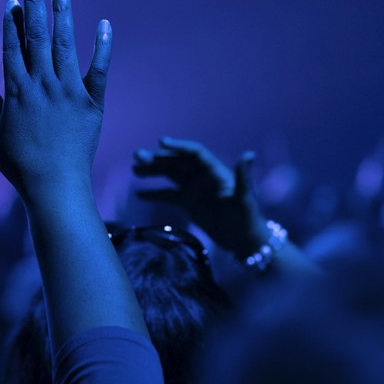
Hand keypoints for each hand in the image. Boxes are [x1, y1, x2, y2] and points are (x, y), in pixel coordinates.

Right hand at [0, 0, 111, 207]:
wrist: (55, 186)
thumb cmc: (21, 168)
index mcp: (16, 92)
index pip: (12, 48)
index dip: (11, 23)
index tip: (12, 2)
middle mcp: (42, 85)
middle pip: (36, 36)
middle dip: (34, 4)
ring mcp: (68, 92)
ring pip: (64, 44)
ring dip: (62, 14)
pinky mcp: (92, 103)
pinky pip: (99, 69)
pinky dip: (102, 45)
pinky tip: (104, 23)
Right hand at [132, 137, 269, 258]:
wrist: (245, 241)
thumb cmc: (249, 218)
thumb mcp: (245, 198)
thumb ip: (244, 176)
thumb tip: (249, 154)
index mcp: (216, 171)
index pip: (194, 153)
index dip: (178, 146)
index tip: (161, 142)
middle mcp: (203, 177)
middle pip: (177, 162)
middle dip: (158, 158)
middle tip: (138, 156)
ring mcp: (194, 189)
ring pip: (170, 175)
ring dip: (153, 171)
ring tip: (135, 170)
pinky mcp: (189, 204)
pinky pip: (168, 195)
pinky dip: (155, 193)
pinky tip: (139, 194)